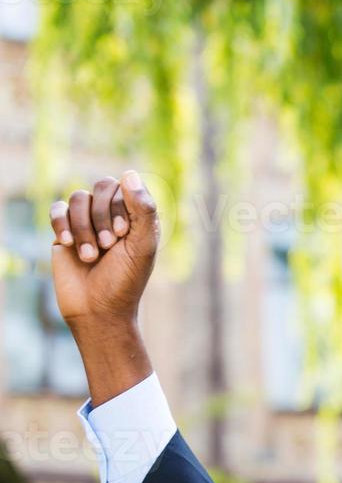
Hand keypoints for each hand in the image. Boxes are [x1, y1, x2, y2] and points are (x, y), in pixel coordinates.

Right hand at [50, 171, 159, 327]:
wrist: (97, 310)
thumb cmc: (125, 281)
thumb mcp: (142, 246)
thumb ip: (142, 210)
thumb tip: (129, 172)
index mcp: (137, 216)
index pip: (126, 186)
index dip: (121, 206)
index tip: (124, 235)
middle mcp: (113, 214)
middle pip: (102, 186)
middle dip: (102, 216)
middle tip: (108, 246)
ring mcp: (88, 221)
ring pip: (79, 197)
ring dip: (84, 227)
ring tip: (90, 256)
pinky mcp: (65, 231)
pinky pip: (58, 208)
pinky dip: (61, 223)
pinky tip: (67, 244)